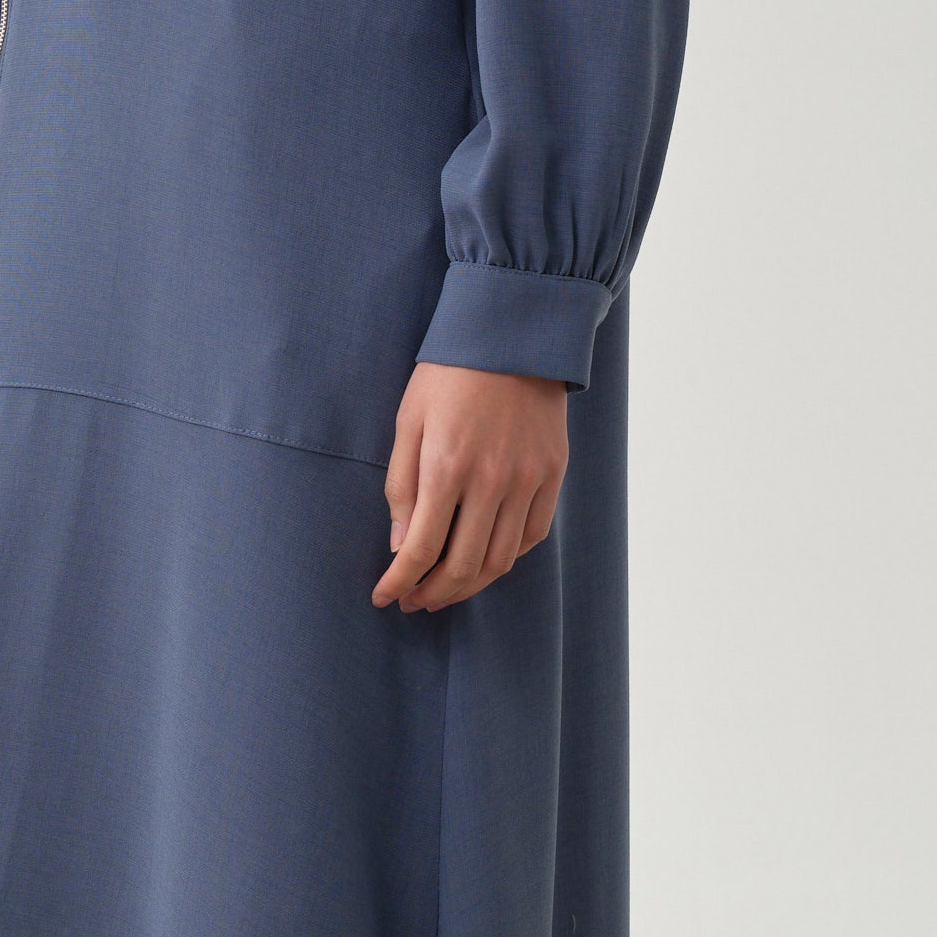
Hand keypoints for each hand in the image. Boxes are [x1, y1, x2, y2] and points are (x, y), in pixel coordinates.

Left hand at [372, 363, 568, 613]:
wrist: (512, 334)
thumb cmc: (448, 374)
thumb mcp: (409, 421)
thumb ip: (401, 486)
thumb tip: (400, 546)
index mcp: (446, 468)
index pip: (421, 550)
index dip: (399, 583)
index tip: (384, 597)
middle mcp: (491, 482)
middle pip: (462, 567)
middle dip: (432, 595)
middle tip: (413, 602)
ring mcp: (528, 480)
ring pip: (501, 560)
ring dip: (469, 586)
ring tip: (445, 590)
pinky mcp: (553, 474)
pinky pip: (532, 535)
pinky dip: (507, 557)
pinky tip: (485, 559)